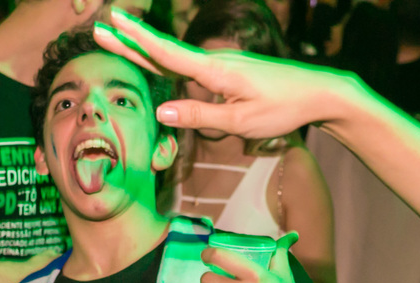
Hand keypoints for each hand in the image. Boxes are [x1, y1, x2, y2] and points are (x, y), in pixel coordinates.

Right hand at [93, 9, 353, 138]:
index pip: (166, 53)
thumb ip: (200, 117)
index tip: (112, 23)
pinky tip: (157, 62)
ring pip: (176, 58)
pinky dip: (167, 61)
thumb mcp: (241, 122)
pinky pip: (190, 67)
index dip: (136, 40)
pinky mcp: (230, 72)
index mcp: (214, 70)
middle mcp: (215, 62)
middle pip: (164, 51)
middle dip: (131, 40)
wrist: (318, 92)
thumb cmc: (283, 108)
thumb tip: (161, 111)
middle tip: (101, 28)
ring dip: (145, 49)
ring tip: (118, 41)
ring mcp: (222, 65)